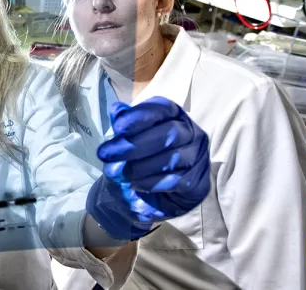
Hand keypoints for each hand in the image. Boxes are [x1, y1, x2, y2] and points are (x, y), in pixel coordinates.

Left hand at [86, 97, 210, 239]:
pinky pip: (176, 181)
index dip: (140, 116)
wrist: (147, 195)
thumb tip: (117, 109)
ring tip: (115, 173)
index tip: (117, 127)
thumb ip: (123, 124)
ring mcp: (198, 157)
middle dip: (134, 145)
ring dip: (139, 166)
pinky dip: (151, 183)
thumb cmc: (137, 158)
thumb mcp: (126, 139)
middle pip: (169, 133)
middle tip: (106, 154)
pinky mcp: (199, 182)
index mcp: (174, 114)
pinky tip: (134, 184)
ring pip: (172, 158)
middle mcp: (191, 132)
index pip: (161, 108)